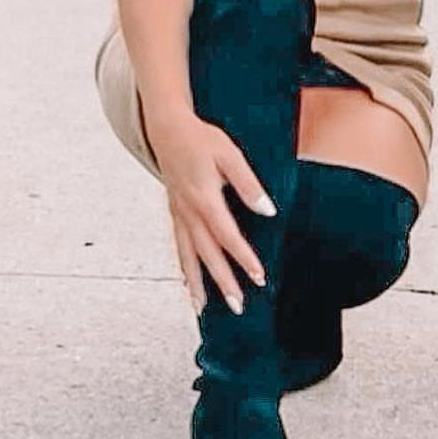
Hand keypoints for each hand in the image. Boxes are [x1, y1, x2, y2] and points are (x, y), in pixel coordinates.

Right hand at [148, 108, 274, 315]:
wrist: (168, 129)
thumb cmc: (202, 139)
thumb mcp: (230, 154)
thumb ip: (248, 184)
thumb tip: (268, 211)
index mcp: (205, 199)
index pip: (228, 236)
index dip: (244, 258)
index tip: (260, 278)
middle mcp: (189, 212)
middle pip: (207, 254)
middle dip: (223, 282)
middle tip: (238, 306)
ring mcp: (178, 214)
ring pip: (188, 256)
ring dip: (196, 283)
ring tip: (202, 309)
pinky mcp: (173, 212)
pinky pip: (178, 246)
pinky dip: (183, 267)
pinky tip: (187, 282)